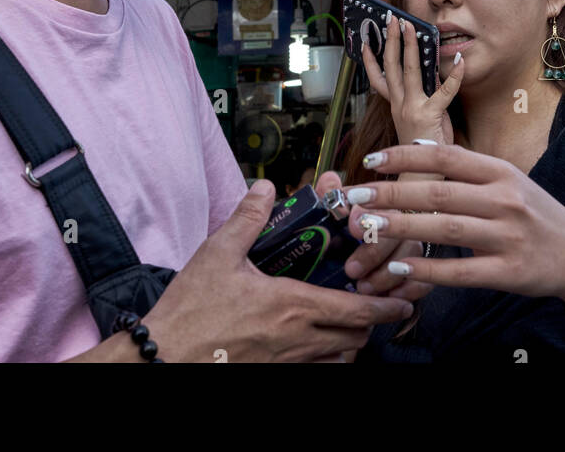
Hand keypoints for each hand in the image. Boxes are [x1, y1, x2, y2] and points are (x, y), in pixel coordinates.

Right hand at [68, 180, 411, 361]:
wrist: (162, 357)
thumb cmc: (189, 310)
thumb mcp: (217, 254)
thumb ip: (247, 219)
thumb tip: (264, 188)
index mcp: (291, 304)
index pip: (355, 310)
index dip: (385, 307)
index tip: (402, 301)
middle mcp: (297, 339)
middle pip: (356, 337)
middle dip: (373, 323)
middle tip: (378, 308)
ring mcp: (287, 363)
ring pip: (339, 358)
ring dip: (350, 342)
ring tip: (351, 326)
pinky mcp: (273, 376)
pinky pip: (316, 372)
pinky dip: (327, 360)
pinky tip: (319, 346)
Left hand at [312, 170, 432, 301]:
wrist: (342, 264)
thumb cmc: (337, 237)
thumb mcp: (328, 217)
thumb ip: (329, 198)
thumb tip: (330, 179)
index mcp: (378, 203)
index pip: (380, 199)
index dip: (367, 214)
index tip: (352, 228)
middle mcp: (401, 220)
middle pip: (399, 230)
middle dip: (374, 252)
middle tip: (352, 269)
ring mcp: (412, 244)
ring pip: (412, 254)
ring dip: (388, 274)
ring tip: (365, 288)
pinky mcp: (421, 270)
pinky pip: (425, 278)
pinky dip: (409, 289)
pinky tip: (390, 298)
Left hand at [342, 142, 564, 308]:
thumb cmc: (534, 215)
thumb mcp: (509, 182)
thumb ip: (468, 170)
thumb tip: (414, 150)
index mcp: (501, 172)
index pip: (446, 156)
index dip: (405, 156)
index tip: (371, 160)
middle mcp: (506, 200)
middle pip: (438, 193)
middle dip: (391, 193)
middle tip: (355, 195)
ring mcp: (508, 237)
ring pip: (444, 229)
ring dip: (401, 227)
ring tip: (368, 226)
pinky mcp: (509, 272)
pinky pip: (460, 271)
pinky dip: (428, 270)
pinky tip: (400, 266)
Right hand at [362, 15, 462, 146]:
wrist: (423, 175)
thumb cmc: (425, 148)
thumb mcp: (421, 118)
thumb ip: (425, 97)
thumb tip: (433, 74)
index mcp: (395, 106)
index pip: (377, 79)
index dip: (370, 60)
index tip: (366, 41)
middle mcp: (400, 105)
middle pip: (391, 67)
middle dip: (391, 40)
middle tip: (392, 20)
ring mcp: (412, 108)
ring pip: (409, 71)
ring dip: (410, 46)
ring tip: (412, 27)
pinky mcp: (430, 114)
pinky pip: (444, 91)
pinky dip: (454, 75)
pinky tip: (460, 60)